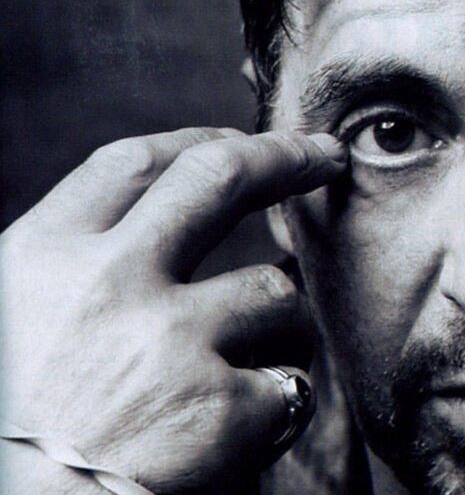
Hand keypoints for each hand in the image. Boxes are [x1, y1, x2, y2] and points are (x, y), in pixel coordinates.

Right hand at [0, 128, 346, 493]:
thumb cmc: (15, 432)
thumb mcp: (17, 321)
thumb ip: (80, 269)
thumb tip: (164, 216)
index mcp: (42, 260)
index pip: (132, 164)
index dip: (197, 140)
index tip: (238, 141)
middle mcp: (107, 285)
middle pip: (219, 178)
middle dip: (285, 155)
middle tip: (325, 154)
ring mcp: (168, 343)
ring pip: (275, 291)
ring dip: (280, 323)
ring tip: (248, 367)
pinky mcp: (221, 408)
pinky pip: (289, 381)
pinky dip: (278, 404)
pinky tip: (243, 433)